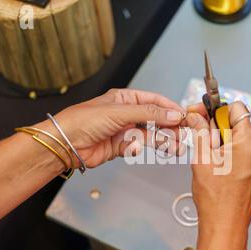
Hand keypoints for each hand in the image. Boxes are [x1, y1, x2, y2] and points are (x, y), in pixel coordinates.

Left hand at [37, 89, 185, 167]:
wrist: (66, 144)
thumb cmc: (84, 120)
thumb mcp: (120, 112)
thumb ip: (149, 114)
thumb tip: (173, 114)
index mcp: (125, 98)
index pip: (154, 101)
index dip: (170, 108)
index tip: (184, 116)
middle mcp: (126, 113)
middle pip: (154, 119)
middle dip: (169, 126)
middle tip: (183, 134)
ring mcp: (124, 130)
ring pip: (149, 135)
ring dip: (163, 140)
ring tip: (177, 147)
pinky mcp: (121, 146)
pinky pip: (139, 146)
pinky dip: (145, 148)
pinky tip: (148, 149)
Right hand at [184, 101, 250, 249]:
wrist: (226, 225)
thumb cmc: (216, 198)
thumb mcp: (202, 158)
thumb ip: (199, 131)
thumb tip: (196, 116)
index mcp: (250, 142)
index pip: (237, 108)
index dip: (216, 109)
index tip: (203, 114)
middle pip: (239, 123)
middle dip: (219, 126)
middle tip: (202, 138)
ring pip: (242, 138)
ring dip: (225, 140)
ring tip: (211, 156)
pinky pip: (247, 152)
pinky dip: (233, 152)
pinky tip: (220, 165)